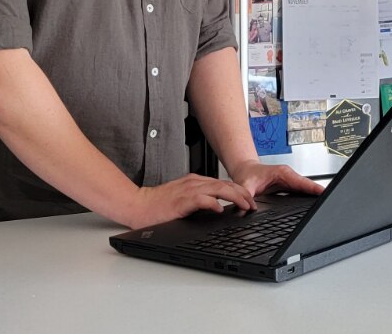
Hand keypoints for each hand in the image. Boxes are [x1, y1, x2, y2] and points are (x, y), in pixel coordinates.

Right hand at [128, 173, 254, 228]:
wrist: (137, 205)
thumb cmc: (158, 205)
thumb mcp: (183, 198)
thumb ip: (200, 199)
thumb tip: (219, 207)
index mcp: (195, 182)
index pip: (223, 184)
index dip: (239, 191)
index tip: (250, 200)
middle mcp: (194, 183)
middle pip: (225, 185)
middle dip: (243, 194)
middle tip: (253, 204)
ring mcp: (188, 191)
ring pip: (218, 189)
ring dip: (235, 197)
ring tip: (246, 206)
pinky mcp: (181, 201)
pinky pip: (201, 199)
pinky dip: (213, 203)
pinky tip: (221, 210)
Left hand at [229, 159, 324, 208]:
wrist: (244, 170)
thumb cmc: (247, 174)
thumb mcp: (245, 185)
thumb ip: (247, 196)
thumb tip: (250, 208)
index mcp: (283, 173)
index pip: (302, 181)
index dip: (313, 188)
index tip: (324, 193)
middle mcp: (289, 176)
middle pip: (308, 185)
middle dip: (318, 193)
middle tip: (328, 203)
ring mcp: (290, 181)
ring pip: (306, 189)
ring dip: (315, 195)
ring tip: (324, 205)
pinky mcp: (289, 187)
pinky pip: (302, 191)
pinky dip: (308, 197)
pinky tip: (313, 204)